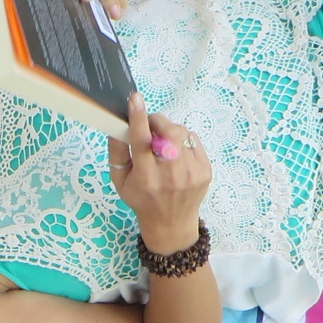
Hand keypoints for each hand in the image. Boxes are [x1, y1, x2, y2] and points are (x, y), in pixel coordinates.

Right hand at [107, 93, 210, 252]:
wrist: (171, 223)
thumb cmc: (141, 199)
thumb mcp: (120, 181)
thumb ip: (117, 152)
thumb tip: (117, 125)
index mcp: (146, 178)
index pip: (142, 141)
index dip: (138, 117)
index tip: (135, 99)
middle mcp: (170, 175)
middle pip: (168, 132)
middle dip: (157, 121)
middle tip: (150, 125)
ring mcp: (191, 172)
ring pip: (182, 132)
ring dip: (169, 131)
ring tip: (163, 145)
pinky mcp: (204, 170)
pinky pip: (193, 140)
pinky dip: (183, 140)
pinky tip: (176, 153)